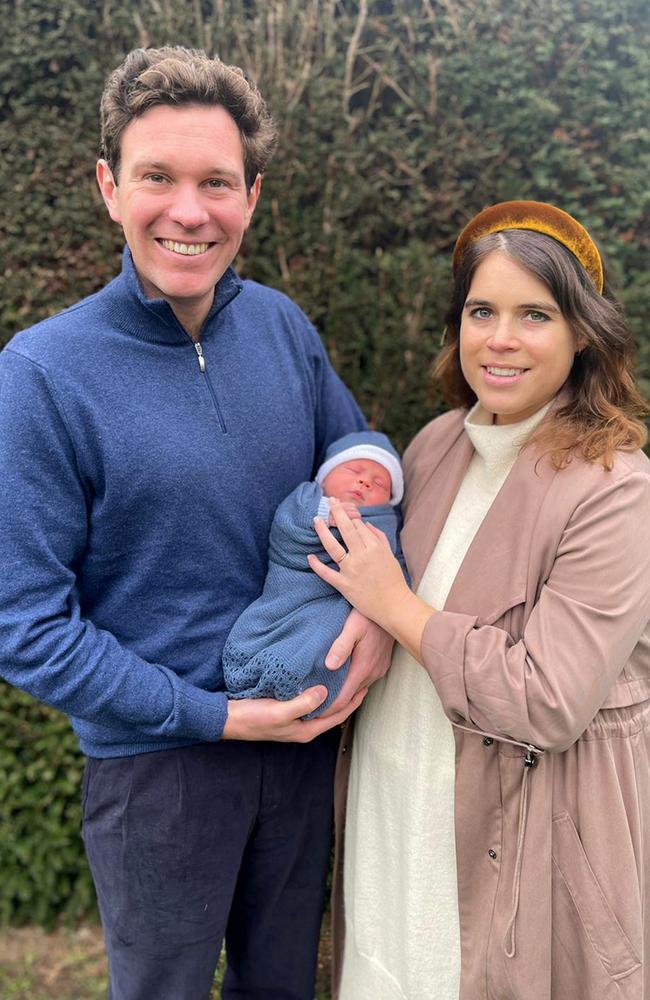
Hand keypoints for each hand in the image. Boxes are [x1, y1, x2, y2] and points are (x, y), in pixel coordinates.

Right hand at [222, 684, 366, 741]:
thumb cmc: (253, 718)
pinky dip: (318, 691)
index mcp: (306, 730)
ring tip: (345, 677)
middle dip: (348, 697)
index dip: (353, 702)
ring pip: (321, 706)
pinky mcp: (286, 710)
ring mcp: (295, 719)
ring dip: (334, 693)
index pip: (338, 716)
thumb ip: (303, 703)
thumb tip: (325, 692)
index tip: (365, 685)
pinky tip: (320, 678)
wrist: (228, 719)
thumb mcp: (279, 711)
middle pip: (332, 712)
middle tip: (360, 679)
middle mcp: (303, 726)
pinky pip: (309, 700)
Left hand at [309, 499, 433, 660]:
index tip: (344, 510)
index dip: (350, 517)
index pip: (359, 526)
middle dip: (337, 512)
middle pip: (346, 529)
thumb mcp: (390, 555)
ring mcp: (352, 570)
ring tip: (316, 520)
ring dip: (323, 532)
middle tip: (330, 501)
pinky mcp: (344, 585)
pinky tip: (310, 556)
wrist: (394, 605)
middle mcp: (362, 556)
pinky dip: (317, 565)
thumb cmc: (394, 580)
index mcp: (375, 547)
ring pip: (333, 547)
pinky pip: (327, 574)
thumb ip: (379, 538)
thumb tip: (365, 524)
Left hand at [320, 609, 393, 716]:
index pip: (343, 699)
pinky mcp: (381, 665)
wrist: (394, 608)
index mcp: (363, 667)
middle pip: (350, 698)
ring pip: (357, 689)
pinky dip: (352, 684)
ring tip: (324, 694)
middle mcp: (373, 673)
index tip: (312, 713)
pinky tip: (341, 679)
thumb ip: (341, 646)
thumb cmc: (369, 614)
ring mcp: (379, 670)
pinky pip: (364, 680)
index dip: (327, 709)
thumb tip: (329, 665)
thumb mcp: (352, 626)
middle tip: (312, 706)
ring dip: (343, 693)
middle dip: (332, 704)